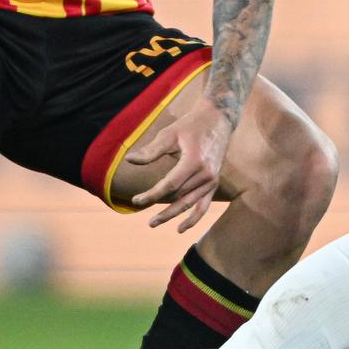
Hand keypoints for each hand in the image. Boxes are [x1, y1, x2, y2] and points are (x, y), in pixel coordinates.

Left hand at [125, 96, 233, 231]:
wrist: (218, 120)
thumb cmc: (190, 125)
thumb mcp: (169, 133)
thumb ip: (151, 150)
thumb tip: (130, 160)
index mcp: (194, 161)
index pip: (169, 185)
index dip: (152, 195)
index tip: (136, 201)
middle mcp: (205, 174)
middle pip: (179, 197)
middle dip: (159, 208)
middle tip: (144, 218)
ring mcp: (212, 180)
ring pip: (189, 204)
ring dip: (171, 215)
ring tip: (153, 223)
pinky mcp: (214, 183)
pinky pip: (204, 206)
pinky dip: (193, 219)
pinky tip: (180, 228)